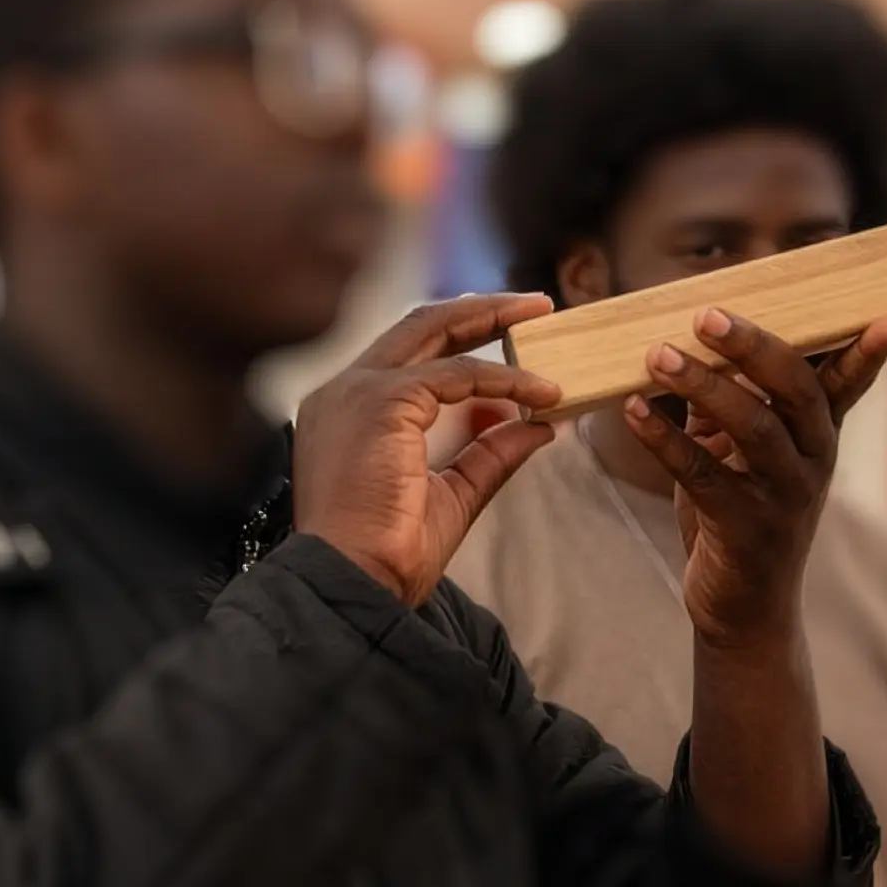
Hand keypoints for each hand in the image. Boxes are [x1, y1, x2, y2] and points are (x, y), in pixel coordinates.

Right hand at [295, 295, 562, 604]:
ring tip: (542, 318)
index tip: (512, 341)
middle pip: (418, 325)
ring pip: (435, 331)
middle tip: (534, 304)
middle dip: (479, 309)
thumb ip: (488, 454)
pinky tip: (539, 391)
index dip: (463, 341)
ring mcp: (358, 390)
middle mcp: (345, 390)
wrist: (353, 582)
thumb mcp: (452, 494)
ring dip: (493, 320)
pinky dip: (503, 377)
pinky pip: (457, 374)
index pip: (409, 355)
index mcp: (348, 411)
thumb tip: (537, 425)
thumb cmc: (386, 553)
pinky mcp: (382, 401)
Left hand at [624, 310, 886, 649]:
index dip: (868, 350)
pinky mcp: (745, 528)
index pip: (849, 382)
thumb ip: (728, 402)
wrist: (743, 611)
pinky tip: (632, 411)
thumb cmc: (740, 515)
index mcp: (818, 435)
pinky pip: (702, 475)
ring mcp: (784, 496)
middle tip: (706, 315)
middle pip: (797, 391)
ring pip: (753, 428)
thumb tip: (692, 341)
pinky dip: (664, 440)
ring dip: (703, 385)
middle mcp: (813, 461)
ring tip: (657, 355)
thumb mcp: (741, 453)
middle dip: (754, 347)